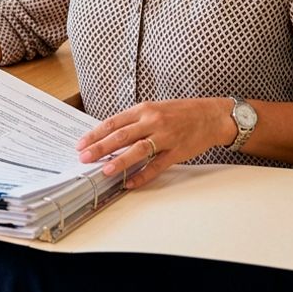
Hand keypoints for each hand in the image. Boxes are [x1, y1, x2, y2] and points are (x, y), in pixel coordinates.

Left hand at [74, 97, 231, 188]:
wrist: (211, 116)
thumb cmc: (181, 112)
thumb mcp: (155, 109)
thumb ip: (135, 121)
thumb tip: (111, 136)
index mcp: (144, 109)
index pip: (113, 122)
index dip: (95, 134)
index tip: (81, 144)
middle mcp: (153, 122)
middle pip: (121, 135)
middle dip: (100, 148)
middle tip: (84, 158)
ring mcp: (166, 137)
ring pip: (138, 150)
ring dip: (120, 161)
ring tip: (105, 170)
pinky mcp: (177, 152)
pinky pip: (157, 166)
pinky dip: (143, 175)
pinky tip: (130, 183)